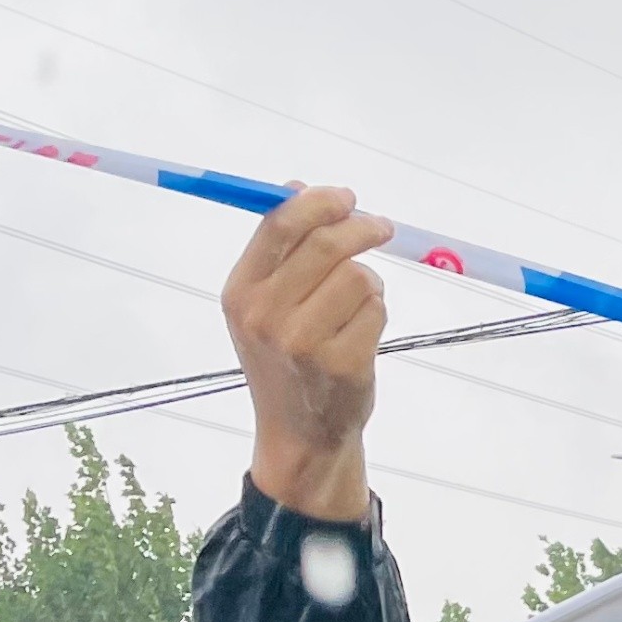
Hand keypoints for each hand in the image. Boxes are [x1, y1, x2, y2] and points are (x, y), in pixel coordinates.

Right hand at [223, 186, 391, 521]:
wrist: (299, 433)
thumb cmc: (285, 360)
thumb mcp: (263, 305)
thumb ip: (279, 249)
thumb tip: (297, 188)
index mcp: (241, 292)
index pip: (280, 225)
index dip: (319, 202)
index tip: (346, 197)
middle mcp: (266, 317)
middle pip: (326, 245)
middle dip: (361, 227)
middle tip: (380, 226)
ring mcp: (305, 343)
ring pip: (359, 277)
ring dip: (369, 282)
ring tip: (356, 306)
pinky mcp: (344, 364)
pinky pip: (377, 311)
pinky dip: (377, 313)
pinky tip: (361, 332)